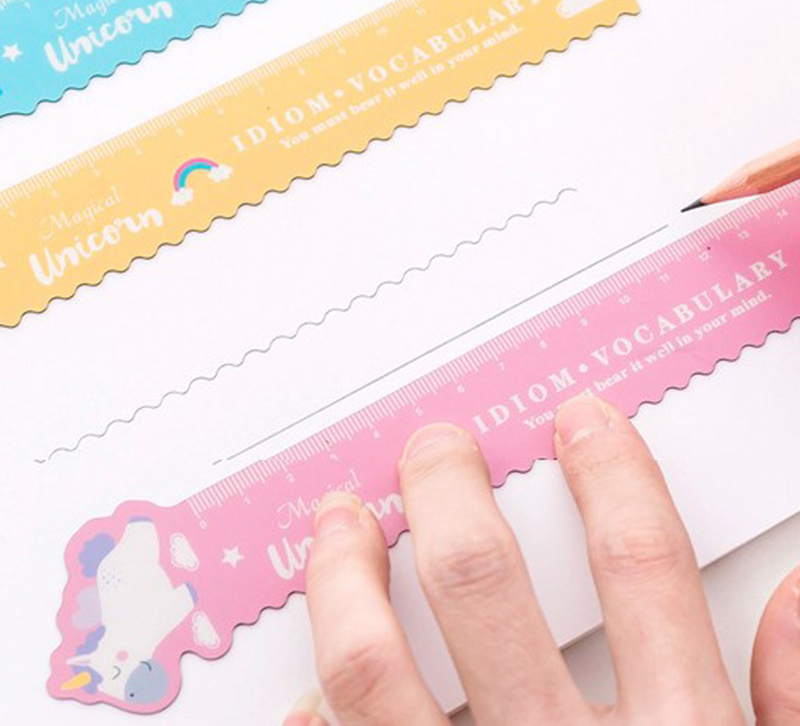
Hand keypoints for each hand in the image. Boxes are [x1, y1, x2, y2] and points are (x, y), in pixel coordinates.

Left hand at [283, 396, 799, 725]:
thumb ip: (787, 707)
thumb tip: (797, 600)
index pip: (640, 566)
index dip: (610, 476)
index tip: (579, 423)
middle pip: (479, 584)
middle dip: (447, 493)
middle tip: (433, 447)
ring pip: (370, 663)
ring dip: (345, 573)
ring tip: (340, 520)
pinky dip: (311, 709)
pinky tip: (309, 677)